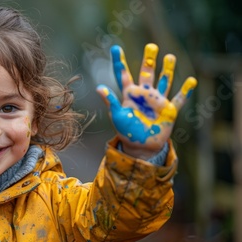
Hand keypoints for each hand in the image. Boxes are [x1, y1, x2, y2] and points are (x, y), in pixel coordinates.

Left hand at [96, 43, 196, 158]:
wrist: (140, 147)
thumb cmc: (126, 131)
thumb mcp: (117, 115)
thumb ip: (110, 101)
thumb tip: (98, 88)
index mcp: (129, 94)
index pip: (123, 75)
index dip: (119, 62)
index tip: (115, 47)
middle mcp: (144, 94)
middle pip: (147, 73)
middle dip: (149, 60)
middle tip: (151, 47)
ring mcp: (157, 101)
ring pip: (163, 81)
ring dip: (167, 70)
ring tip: (170, 57)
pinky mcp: (169, 111)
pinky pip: (179, 99)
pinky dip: (185, 91)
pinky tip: (191, 81)